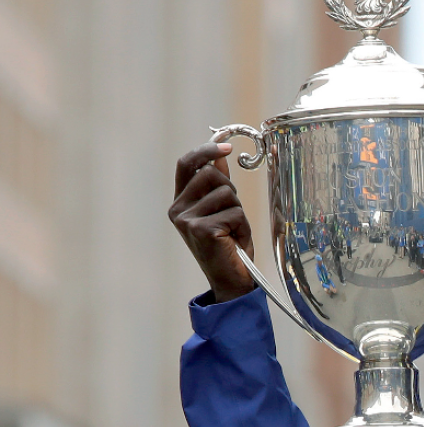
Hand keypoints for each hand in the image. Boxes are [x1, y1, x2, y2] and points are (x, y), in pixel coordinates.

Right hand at [168, 143, 255, 302]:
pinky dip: (242, 226)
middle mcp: (177, 209)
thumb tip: (220, 157)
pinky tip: (235, 241)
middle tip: (233, 215)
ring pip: (225, 193)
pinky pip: (233, 212)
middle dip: (231, 191)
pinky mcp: (201, 230)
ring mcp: (186, 220)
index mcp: (180, 202)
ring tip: (233, 231)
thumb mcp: (223, 210)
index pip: (186, 164)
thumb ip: (218, 184)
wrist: (232, 281)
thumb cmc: (229, 246)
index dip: (206, 150)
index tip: (227, 146)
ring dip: (238, 211)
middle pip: (210, 175)